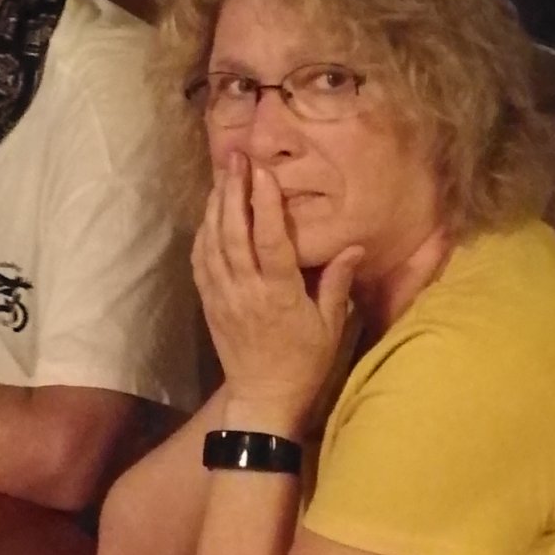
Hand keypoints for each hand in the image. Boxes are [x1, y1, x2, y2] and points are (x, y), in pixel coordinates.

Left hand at [193, 154, 356, 438]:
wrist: (263, 397)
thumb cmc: (305, 362)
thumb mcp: (331, 326)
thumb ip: (336, 283)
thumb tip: (354, 244)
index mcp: (279, 295)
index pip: (269, 241)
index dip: (264, 204)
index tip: (263, 172)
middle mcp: (245, 291)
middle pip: (233, 233)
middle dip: (233, 191)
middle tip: (235, 157)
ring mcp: (222, 296)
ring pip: (212, 242)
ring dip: (215, 206)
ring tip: (222, 175)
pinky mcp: (208, 302)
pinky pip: (200, 261)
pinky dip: (203, 233)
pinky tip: (208, 214)